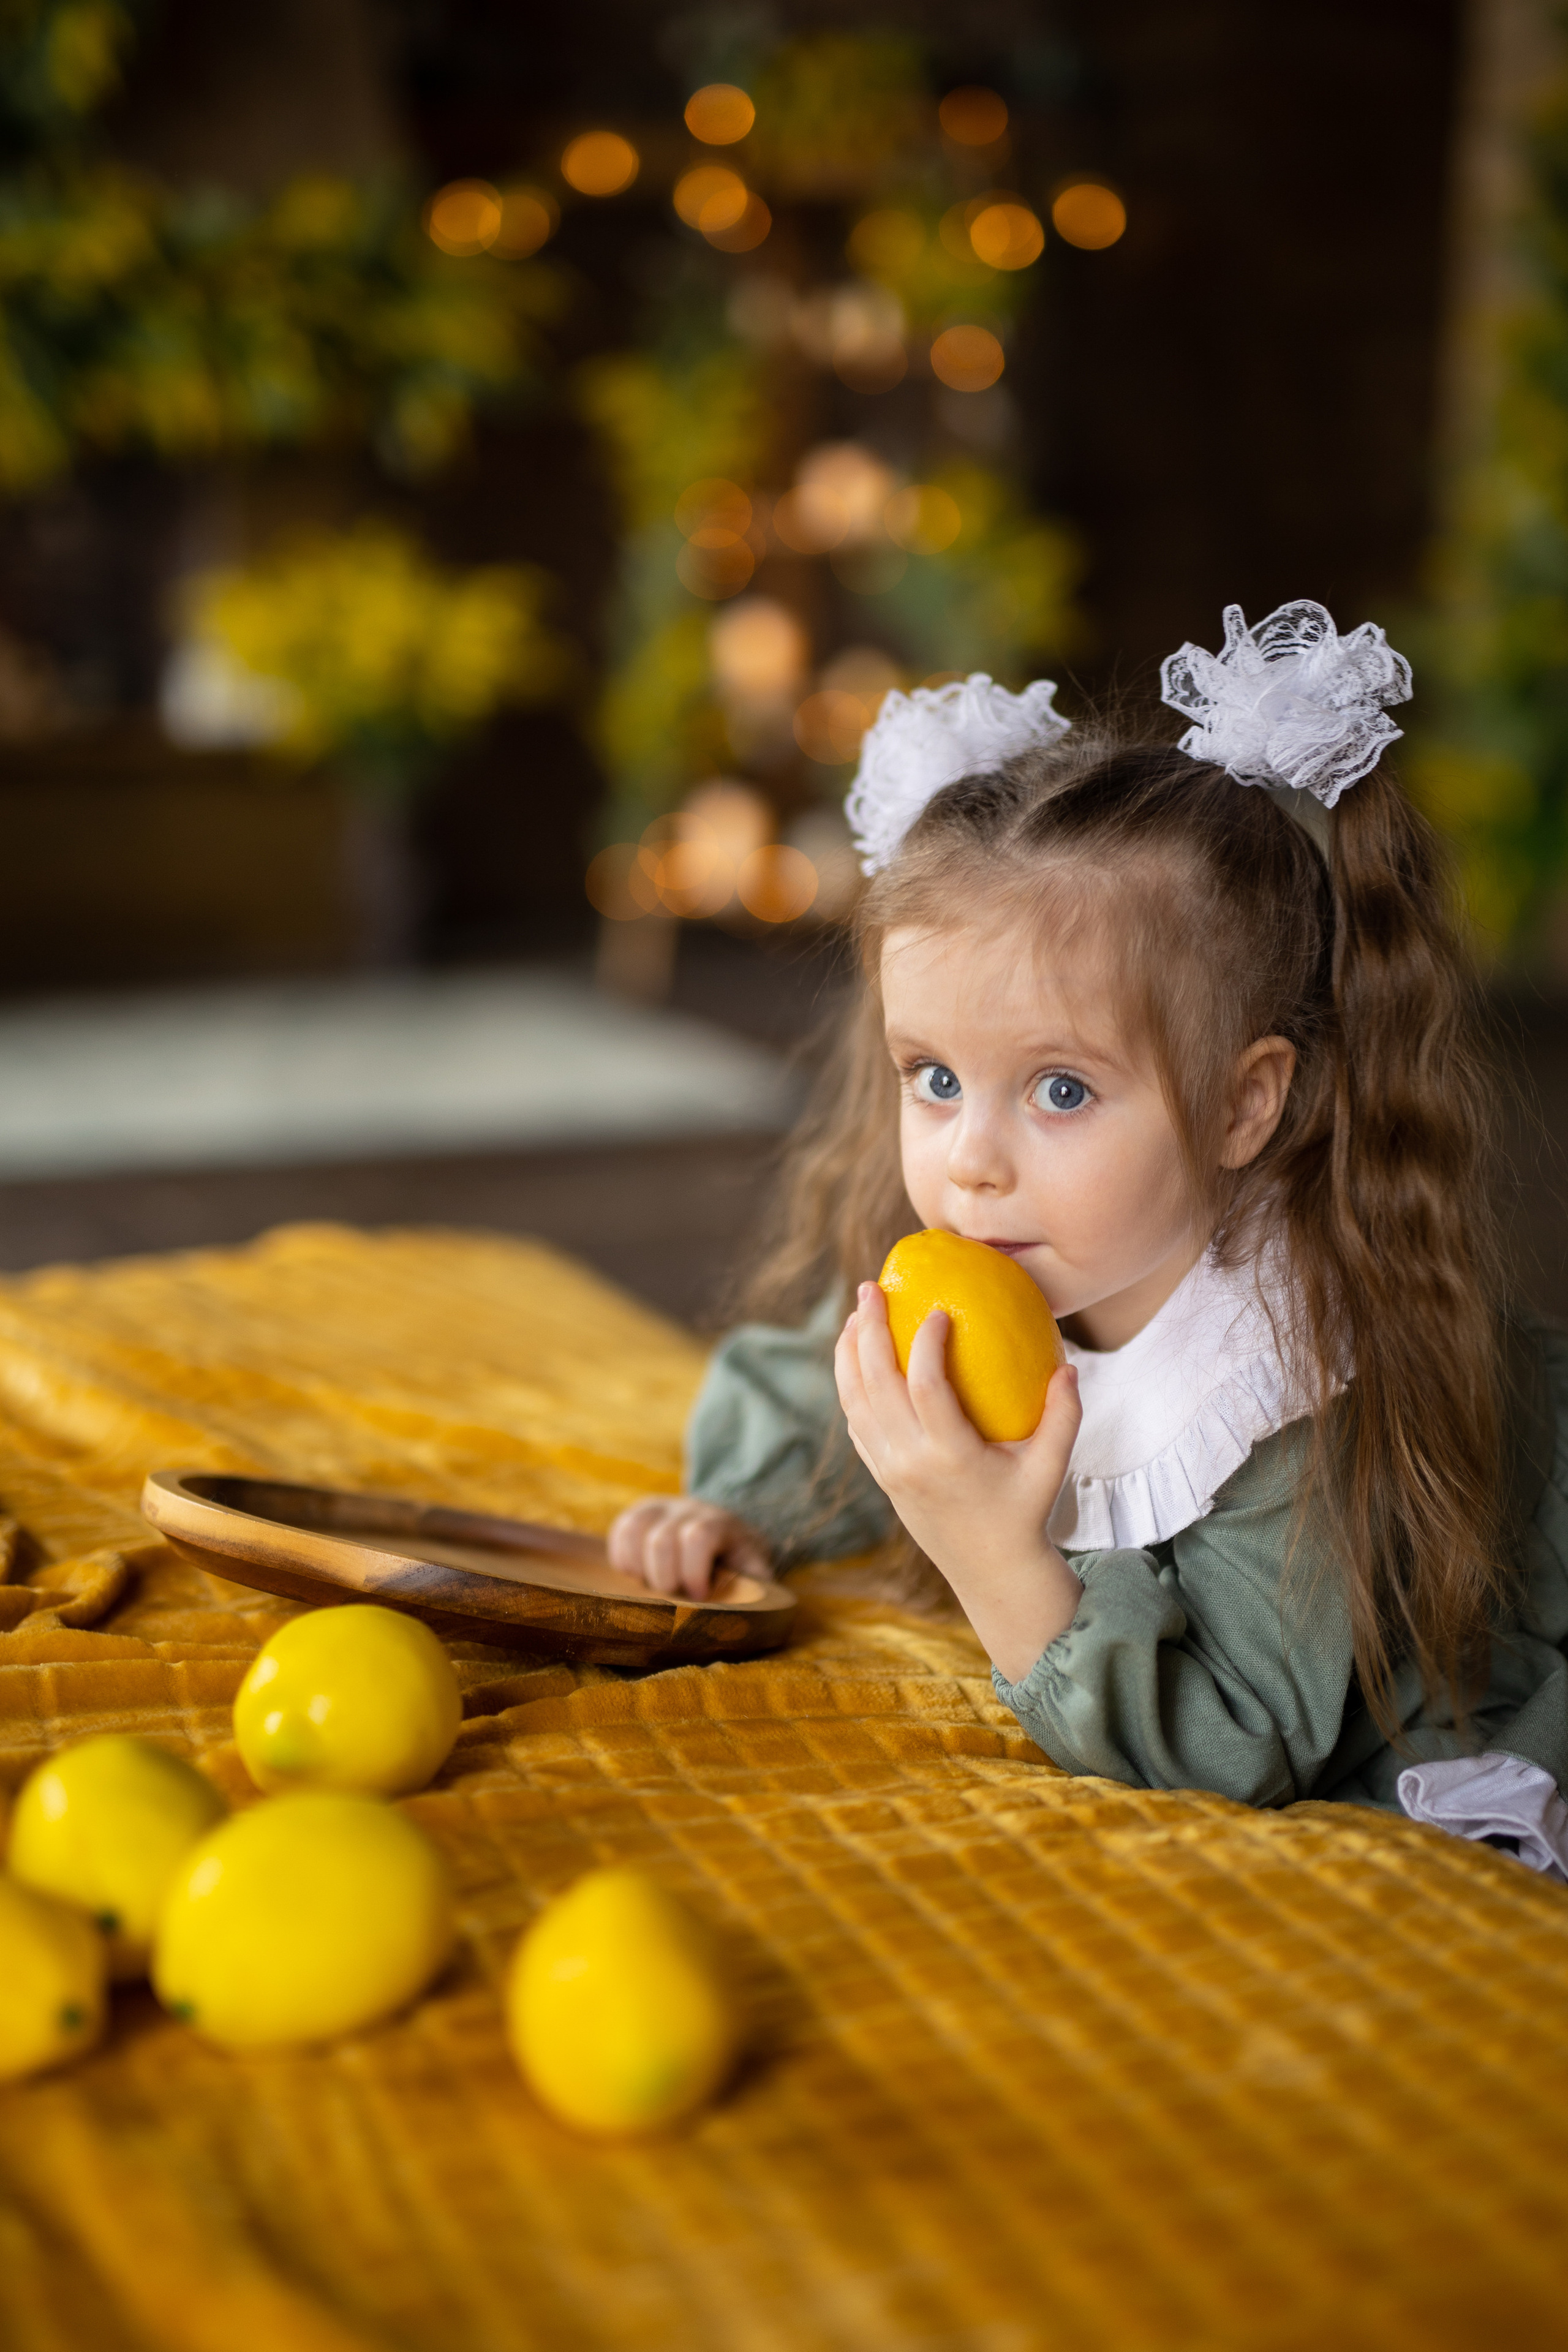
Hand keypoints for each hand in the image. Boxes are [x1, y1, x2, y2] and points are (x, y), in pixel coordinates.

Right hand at [607, 1496, 771, 1599]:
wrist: (723, 1530)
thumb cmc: (737, 1558)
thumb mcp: (754, 1566)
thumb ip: (757, 1579)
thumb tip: (759, 1594)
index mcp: (719, 1522)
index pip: (698, 1537)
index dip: (693, 1572)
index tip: (699, 1595)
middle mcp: (687, 1508)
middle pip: (661, 1540)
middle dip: (664, 1578)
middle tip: (675, 1595)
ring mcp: (659, 1508)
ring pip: (633, 1530)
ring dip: (638, 1567)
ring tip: (652, 1586)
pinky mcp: (638, 1514)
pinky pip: (619, 1530)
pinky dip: (622, 1558)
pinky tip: (637, 1575)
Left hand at [834, 1281, 1083, 1681]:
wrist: (989, 1572)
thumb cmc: (1025, 1514)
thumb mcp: (1052, 1468)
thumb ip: (1064, 1417)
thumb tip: (1069, 1365)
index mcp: (950, 1455)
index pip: (925, 1386)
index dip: (924, 1343)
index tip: (937, 1309)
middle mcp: (910, 1462)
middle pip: (874, 1384)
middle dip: (866, 1330)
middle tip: (869, 1288)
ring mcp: (889, 1471)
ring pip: (854, 1403)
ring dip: (848, 1355)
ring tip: (853, 1316)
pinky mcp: (881, 1477)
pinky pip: (855, 1425)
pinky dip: (850, 1389)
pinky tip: (856, 1360)